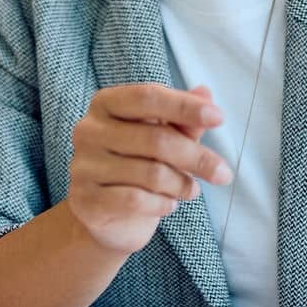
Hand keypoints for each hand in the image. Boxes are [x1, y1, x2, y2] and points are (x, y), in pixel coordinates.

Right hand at [66, 83, 230, 254]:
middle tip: (223, 173)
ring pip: (150, 173)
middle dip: (197, 158)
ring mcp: (83, 165)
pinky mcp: (86, 199)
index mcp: (106, 103)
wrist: (108, 215)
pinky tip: (169, 204)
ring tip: (191, 190)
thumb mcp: (164, 137)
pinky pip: (135, 200)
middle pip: (155, 138)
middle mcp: (89, 130)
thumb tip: (206, 92)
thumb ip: (182, 119)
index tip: (219, 118)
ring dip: (181, 185)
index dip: (185, 106)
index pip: (147, 96)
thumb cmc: (139, 165)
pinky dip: (162, 204)